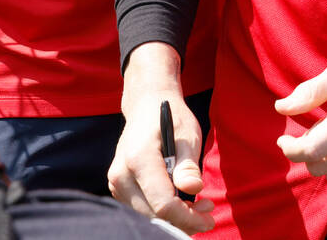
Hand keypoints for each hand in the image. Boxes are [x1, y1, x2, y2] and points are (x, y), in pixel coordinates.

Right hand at [109, 46, 213, 234]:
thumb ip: (188, 164)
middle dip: (184, 220)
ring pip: (148, 216)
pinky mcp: (118, 188)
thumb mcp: (187, 135)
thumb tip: (193, 188)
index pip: (162, 203)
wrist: (146, 105)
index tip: (210, 218)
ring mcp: (116, 182)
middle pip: (154, 215)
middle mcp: (121, 173)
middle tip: (208, 212)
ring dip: (175, 218)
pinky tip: (181, 200)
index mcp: (138, 158)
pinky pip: (143, 209)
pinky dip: (163, 211)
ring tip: (199, 204)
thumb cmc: (171, 118)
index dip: (188, 217)